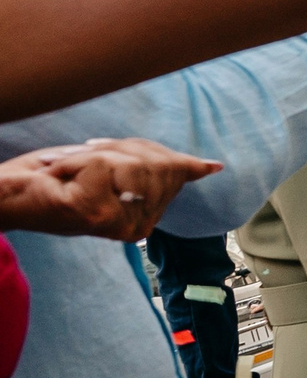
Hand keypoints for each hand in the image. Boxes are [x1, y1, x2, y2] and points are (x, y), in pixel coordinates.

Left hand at [0, 138, 221, 240]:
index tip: (97, 160)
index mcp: (146, 219)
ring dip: (93, 154)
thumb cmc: (56, 180)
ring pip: (132, 161)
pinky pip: (104, 163)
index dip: (135, 149)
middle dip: (117, 150)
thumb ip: (163, 167)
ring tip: (66, 169)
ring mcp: (118, 223)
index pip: (173, 165)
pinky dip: (75, 159)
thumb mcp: (116, 166)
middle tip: (78, 163)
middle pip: (156, 162)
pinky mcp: (96, 212)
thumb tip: (215, 167)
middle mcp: (138, 227)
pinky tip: (57, 174)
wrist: (8, 195)